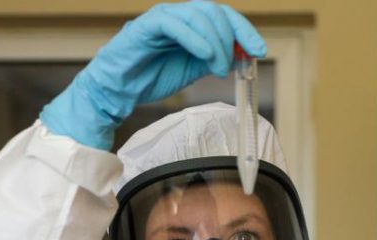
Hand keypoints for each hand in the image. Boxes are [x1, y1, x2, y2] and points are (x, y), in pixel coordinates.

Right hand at [40, 1, 265, 149]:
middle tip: (230, 65)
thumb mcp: (193, 70)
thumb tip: (241, 54)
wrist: (117, 91)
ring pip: (198, 15)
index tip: (259, 50)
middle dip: (231, 37)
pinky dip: (196, 38)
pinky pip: (175, 23)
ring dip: (216, 42)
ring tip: (217, 67)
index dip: (244, 30)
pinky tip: (206, 56)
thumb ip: (215, 58)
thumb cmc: (150, 78)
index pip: (223, 17)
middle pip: (214, 12)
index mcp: (190, 24)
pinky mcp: (146, 26)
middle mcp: (177, 16)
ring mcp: (162, 18)